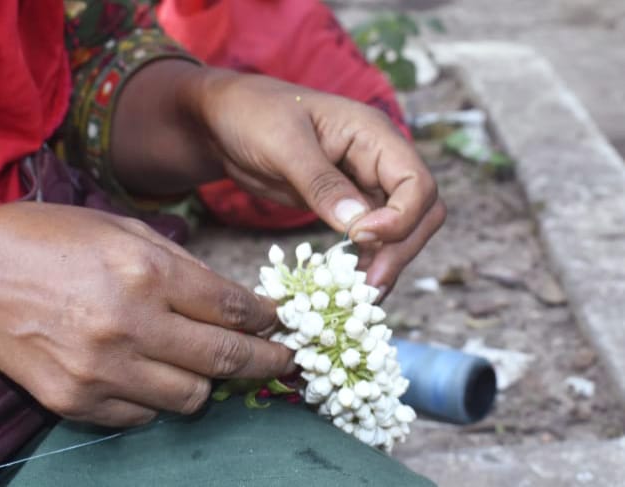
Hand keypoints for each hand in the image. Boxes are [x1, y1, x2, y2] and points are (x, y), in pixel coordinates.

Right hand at [0, 203, 292, 426]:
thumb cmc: (45, 239)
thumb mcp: (118, 226)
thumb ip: (179, 262)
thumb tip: (230, 298)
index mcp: (146, 271)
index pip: (233, 309)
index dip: (269, 321)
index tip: (282, 325)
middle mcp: (131, 325)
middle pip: (225, 360)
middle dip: (266, 362)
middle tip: (284, 361)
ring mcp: (103, 370)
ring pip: (191, 398)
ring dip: (209, 383)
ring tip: (208, 366)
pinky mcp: (77, 401)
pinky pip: (142, 415)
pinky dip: (158, 398)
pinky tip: (152, 374)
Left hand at [190, 70, 445, 292]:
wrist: (223, 120)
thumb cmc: (251, 115)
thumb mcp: (282, 145)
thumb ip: (321, 183)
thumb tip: (358, 224)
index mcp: (372, 134)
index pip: (416, 183)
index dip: (400, 217)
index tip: (360, 237)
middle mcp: (378, 159)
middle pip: (421, 211)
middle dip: (400, 249)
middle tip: (368, 286)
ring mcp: (363, 183)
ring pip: (400, 230)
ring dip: (386, 262)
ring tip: (359, 296)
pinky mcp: (345, 205)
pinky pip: (371, 237)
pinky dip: (365, 262)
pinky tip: (348, 286)